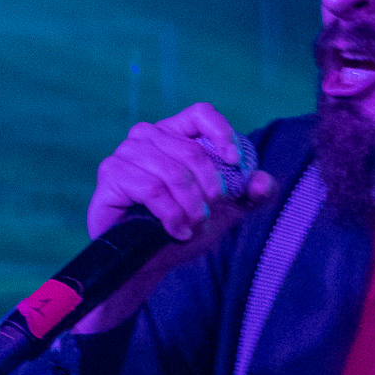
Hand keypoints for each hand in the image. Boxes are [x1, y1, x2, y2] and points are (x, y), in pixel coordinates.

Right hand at [78, 102, 273, 333]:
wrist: (147, 260)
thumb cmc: (183, 226)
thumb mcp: (224, 212)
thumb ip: (250, 196)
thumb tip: (264, 182)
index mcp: (176, 133)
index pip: (201, 114)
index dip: (221, 133)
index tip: (236, 162)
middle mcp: (148, 135)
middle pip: (191, 151)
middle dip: (209, 190)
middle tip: (209, 215)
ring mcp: (126, 152)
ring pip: (173, 173)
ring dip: (191, 207)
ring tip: (193, 226)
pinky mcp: (111, 174)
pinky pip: (151, 189)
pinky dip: (171, 215)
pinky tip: (177, 230)